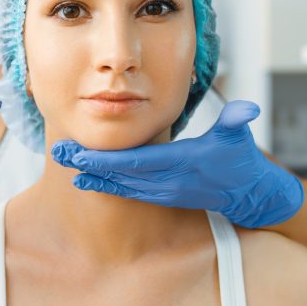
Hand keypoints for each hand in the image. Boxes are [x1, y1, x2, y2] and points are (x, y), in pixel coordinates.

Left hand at [52, 100, 303, 228]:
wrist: (247, 194)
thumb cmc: (240, 159)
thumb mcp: (239, 137)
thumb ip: (236, 120)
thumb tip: (247, 109)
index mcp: (183, 162)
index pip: (139, 162)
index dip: (108, 159)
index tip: (81, 154)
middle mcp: (169, 181)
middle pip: (122, 174)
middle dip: (89, 164)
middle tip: (59, 153)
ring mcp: (165, 192)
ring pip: (121, 184)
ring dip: (91, 174)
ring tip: (64, 162)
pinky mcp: (162, 196)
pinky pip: (127, 192)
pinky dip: (105, 185)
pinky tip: (83, 179)